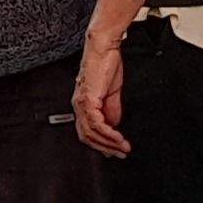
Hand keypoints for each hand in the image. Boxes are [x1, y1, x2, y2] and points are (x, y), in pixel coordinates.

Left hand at [73, 28, 130, 158]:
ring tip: (123, 148)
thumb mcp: (111, 93)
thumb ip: (111, 110)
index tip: (115, 151)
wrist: (104, 49)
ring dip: (109, 143)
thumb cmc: (106, 65)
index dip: (100, 144)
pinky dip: (108, 133)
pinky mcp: (88, 99)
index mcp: (83, 105)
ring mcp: (82, 103)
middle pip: (87, 137)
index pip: (88, 132)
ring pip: (91, 133)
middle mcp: (79, 106)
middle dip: (105, 148)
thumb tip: (114, 125)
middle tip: (120, 154)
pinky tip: (119, 137)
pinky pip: (96, 124)